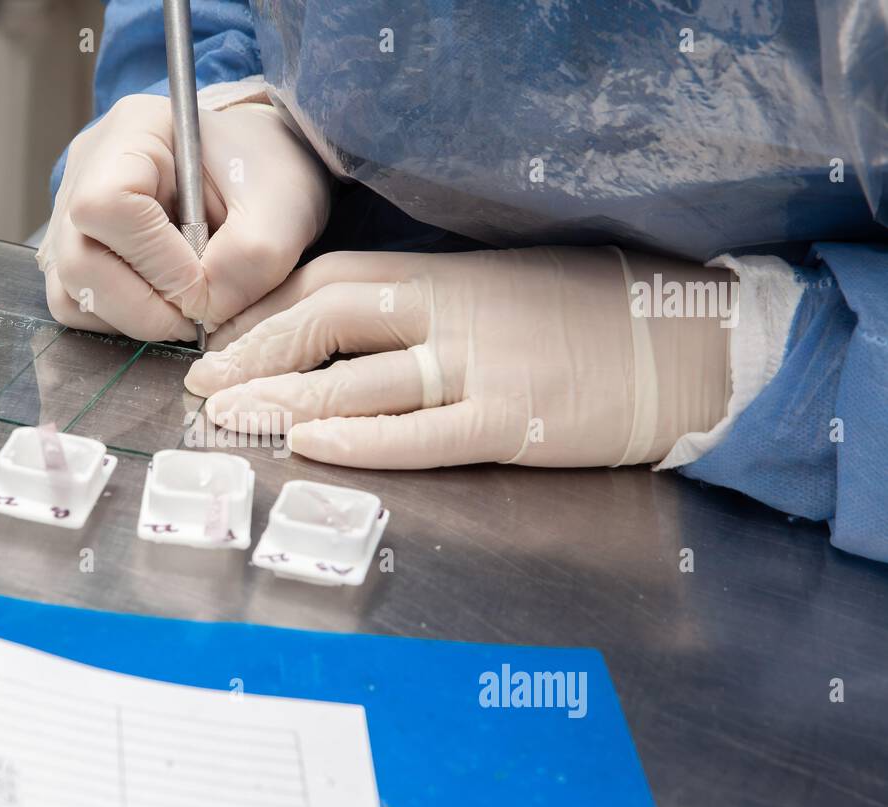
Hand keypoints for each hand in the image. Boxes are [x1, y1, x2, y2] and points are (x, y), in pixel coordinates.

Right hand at [37, 94, 331, 341]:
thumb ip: (249, 261)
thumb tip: (203, 312)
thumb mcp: (281, 210)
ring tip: (186, 309)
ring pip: (72, 294)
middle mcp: (85, 173)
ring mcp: (70, 216)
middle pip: (78, 262)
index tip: (205, 285)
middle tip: (199, 317)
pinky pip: (77, 306)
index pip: (108, 206)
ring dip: (134, 320)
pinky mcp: (73, 255)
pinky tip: (163, 305)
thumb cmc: (268, 176)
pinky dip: (123, 321)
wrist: (259, 178)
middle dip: (145, 308)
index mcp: (133, 134)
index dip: (158, 263)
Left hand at [184, 247, 733, 468]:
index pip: (329, 280)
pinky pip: (424, 434)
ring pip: (362, 381)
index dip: (263, 312)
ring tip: (230, 421)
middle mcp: (454, 311)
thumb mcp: (499, 286)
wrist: (691, 340)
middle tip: (201, 387)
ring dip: (287, 400)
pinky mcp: (515, 421)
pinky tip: (311, 445)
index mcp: (445, 274)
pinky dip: (363, 440)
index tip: (217, 342)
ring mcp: (484, 366)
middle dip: (256, 354)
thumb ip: (426, 304)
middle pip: (329, 321)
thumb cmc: (591, 312)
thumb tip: (347, 329)